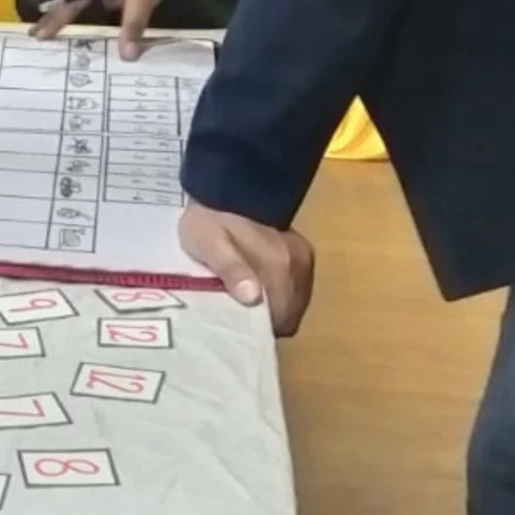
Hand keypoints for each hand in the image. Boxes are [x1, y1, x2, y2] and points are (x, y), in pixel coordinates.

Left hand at [181, 200, 316, 336]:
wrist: (228, 184)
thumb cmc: (211, 219)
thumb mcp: (208, 243)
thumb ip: (230, 270)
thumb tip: (253, 298)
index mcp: (277, 267)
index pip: (280, 321)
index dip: (259, 329)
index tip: (238, 326)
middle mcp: (298, 266)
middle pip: (290, 315)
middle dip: (268, 320)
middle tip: (239, 313)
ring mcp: (304, 260)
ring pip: (296, 304)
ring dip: (277, 307)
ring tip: (249, 299)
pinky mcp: (305, 253)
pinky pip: (298, 288)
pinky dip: (284, 294)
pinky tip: (263, 285)